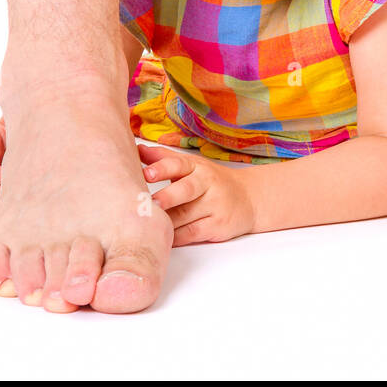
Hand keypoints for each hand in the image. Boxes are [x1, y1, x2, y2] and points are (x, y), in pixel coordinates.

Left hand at [139, 145, 254, 245]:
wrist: (250, 198)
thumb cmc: (212, 182)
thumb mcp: (192, 166)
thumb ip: (163, 159)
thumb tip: (136, 149)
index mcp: (197, 167)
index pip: (179, 164)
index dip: (162, 168)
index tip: (146, 173)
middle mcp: (208, 183)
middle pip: (186, 190)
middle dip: (167, 197)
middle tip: (149, 203)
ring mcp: (215, 205)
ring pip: (185, 215)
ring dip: (165, 221)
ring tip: (146, 224)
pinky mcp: (218, 225)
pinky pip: (191, 233)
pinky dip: (175, 237)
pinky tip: (161, 237)